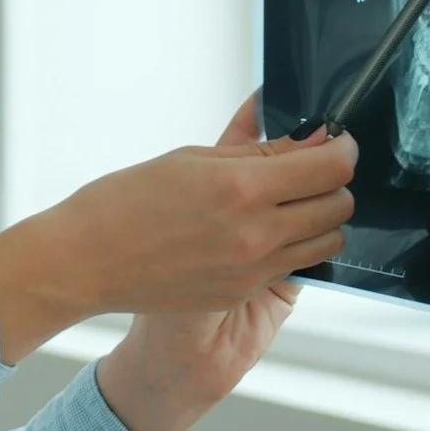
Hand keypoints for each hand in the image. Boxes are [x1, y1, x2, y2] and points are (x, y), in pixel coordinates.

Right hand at [96, 93, 332, 430]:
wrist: (87, 261)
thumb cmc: (126, 201)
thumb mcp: (192, 159)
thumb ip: (258, 150)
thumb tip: (311, 137)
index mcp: (242, 187)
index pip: (331, 167)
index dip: (342, 148)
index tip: (335, 141)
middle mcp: (257, 233)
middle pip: (338, 205)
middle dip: (333, 182)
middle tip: (308, 171)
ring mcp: (253, 269)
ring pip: (327, 242)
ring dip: (319, 219)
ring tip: (288, 204)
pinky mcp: (244, 293)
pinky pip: (294, 266)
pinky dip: (292, 246)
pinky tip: (260, 232)